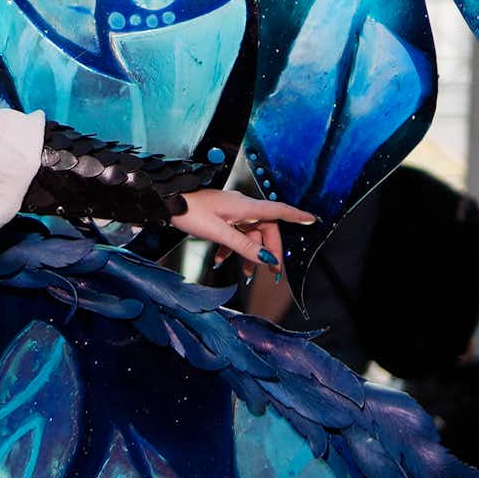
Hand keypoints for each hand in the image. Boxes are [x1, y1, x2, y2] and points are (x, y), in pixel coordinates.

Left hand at [173, 187, 314, 271]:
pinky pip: (233, 233)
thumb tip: (265, 258)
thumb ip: (243, 246)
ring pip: (248, 235)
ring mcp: (231, 211)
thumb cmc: (190, 212)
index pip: (278, 210)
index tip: (312, 220)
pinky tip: (221, 260)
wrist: (166, 203)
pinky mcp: (221, 216)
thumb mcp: (218, 233)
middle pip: (265, 229)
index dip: (296, 216)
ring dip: (248, 254)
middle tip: (272, 272)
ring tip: (245, 274)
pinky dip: (231, 248)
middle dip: (268, 251)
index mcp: (245, 207)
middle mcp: (242, 207)